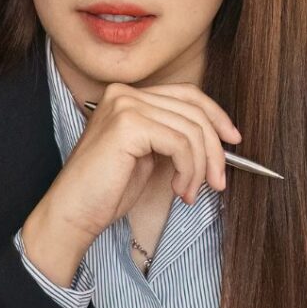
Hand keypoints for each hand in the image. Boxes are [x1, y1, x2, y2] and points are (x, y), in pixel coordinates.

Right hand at [22, 81, 240, 284]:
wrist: (73, 213)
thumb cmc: (107, 192)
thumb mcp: (149, 157)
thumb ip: (173, 138)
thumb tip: (218, 139)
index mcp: (128, 97)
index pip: (186, 94)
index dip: (216, 115)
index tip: (233, 140)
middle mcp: (125, 93)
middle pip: (193, 110)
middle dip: (214, 149)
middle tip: (218, 182)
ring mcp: (125, 105)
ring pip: (190, 129)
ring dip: (200, 167)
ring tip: (189, 192)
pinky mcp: (128, 124)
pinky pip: (180, 144)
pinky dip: (188, 171)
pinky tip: (178, 189)